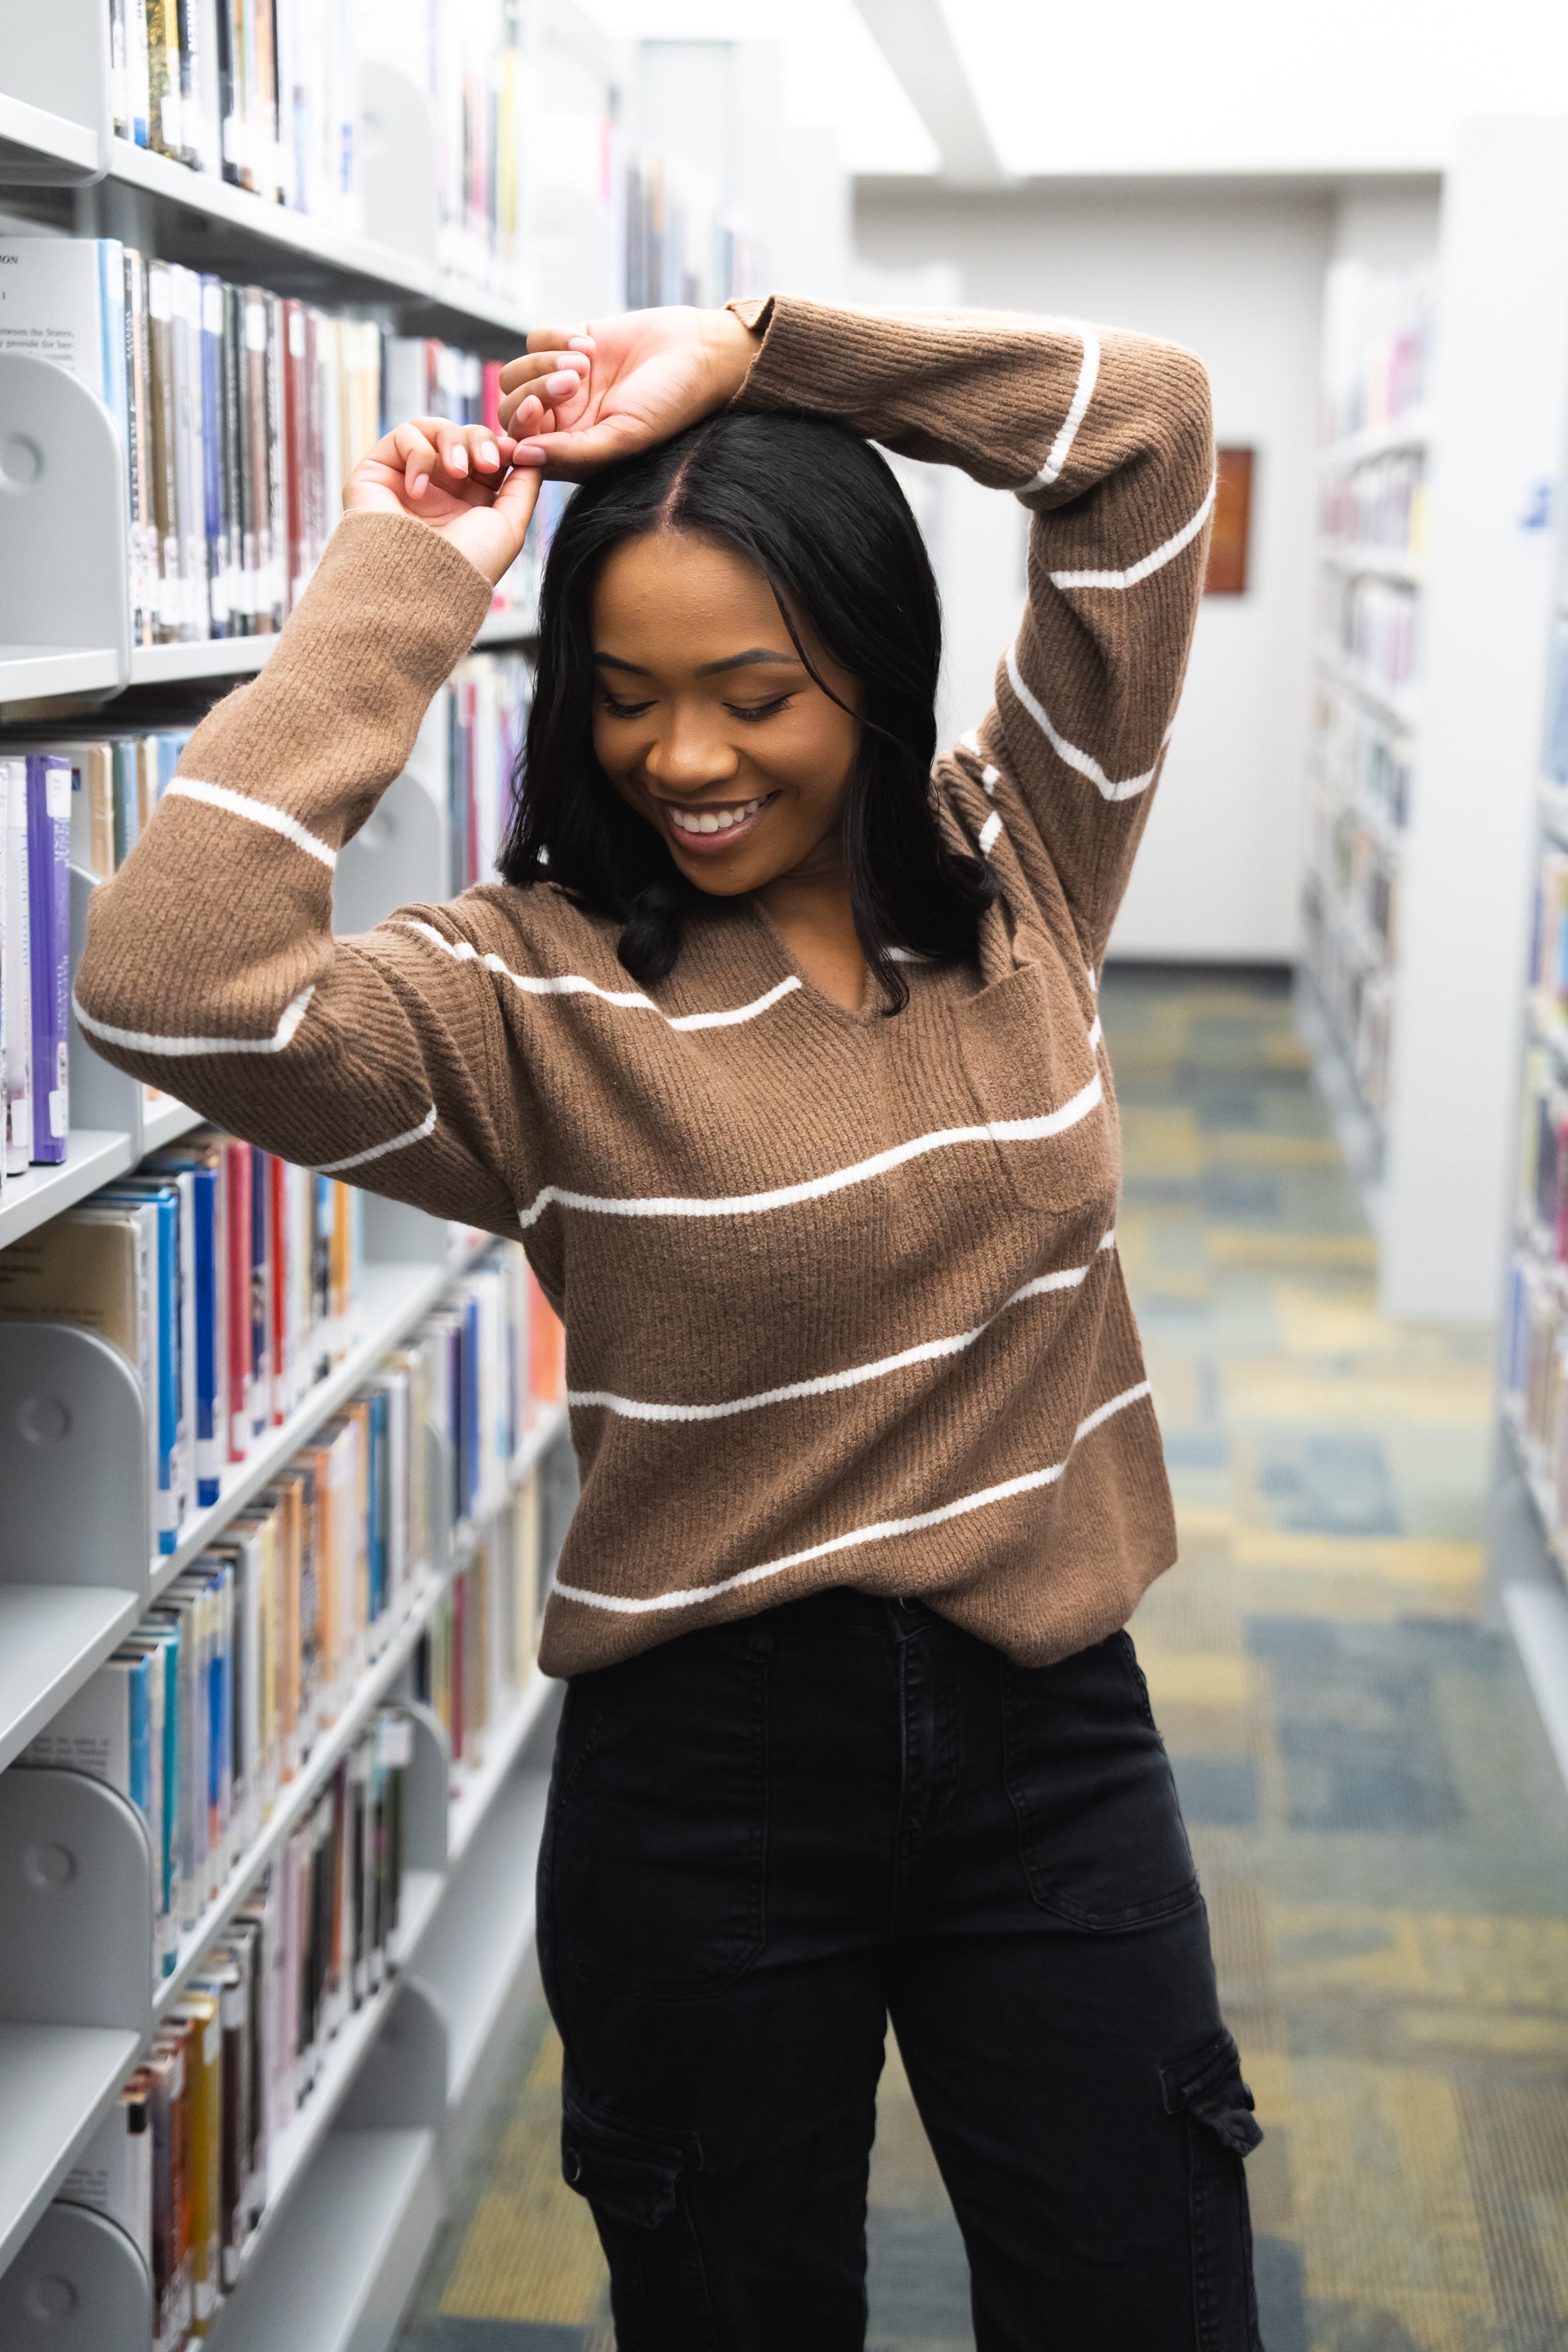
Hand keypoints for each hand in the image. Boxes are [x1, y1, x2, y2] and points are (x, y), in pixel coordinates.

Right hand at [342, 415, 554, 587]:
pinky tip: (418, 490)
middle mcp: (441, 490)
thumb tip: (534, 452)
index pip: (490, 454)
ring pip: (436, 428)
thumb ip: (524, 485)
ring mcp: (410, 478)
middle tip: (488, 463)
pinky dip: (418, 454)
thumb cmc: (466, 565)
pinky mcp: (379, 470)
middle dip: (481, 441)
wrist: (419, 585)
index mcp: (472, 504)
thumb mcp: (510, 525)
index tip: (517, 446)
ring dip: (453, 442)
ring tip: (457, 472)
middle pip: (466, 436)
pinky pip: (403, 435)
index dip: (505, 443)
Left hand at [498, 307, 758, 478]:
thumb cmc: (669, 405)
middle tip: (574, 382)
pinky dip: (557, 338)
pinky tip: (590, 346)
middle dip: (535, 391)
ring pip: (516, 372)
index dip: (518, 429)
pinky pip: (534, 339)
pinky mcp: (567, 344)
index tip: (535, 410)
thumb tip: (520, 456)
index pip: (521, 445)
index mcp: (573, 451)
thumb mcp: (625, 437)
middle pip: (511, 407)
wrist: (698, 353)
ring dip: (544, 364)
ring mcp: (561, 382)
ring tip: (586, 363)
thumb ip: (573, 452)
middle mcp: (562, 419)